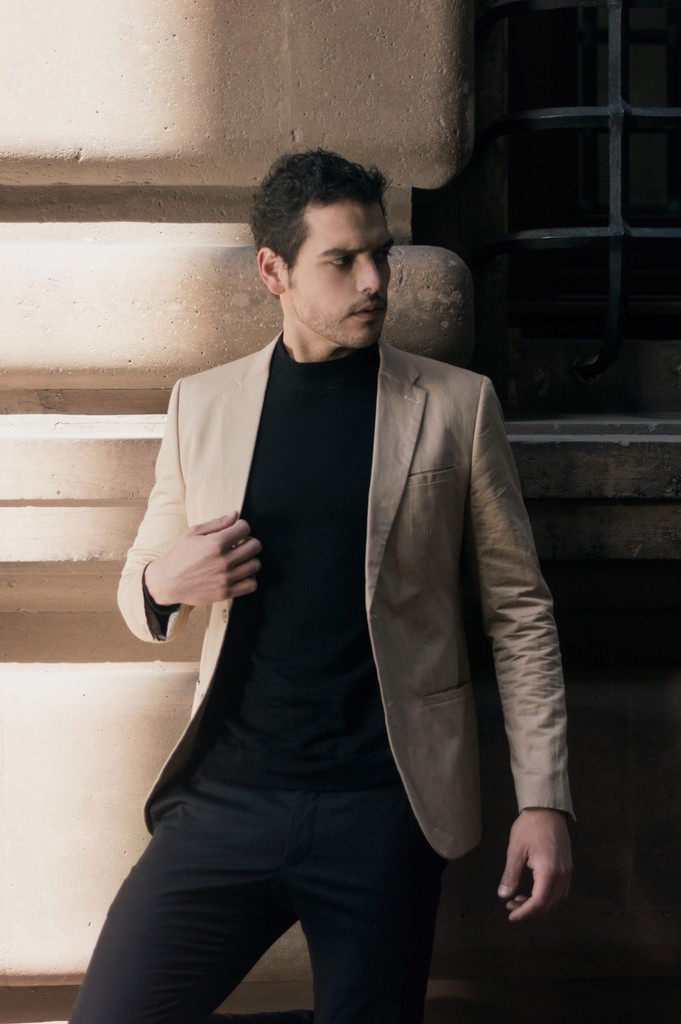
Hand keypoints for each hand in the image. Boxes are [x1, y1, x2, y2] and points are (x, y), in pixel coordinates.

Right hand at [144, 512, 261, 606]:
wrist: (166, 582)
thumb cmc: (179, 555)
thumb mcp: (193, 533)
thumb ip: (217, 523)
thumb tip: (235, 514)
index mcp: (215, 543)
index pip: (245, 529)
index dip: (241, 527)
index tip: (236, 531)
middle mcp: (223, 561)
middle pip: (255, 546)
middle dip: (249, 541)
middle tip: (239, 544)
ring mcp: (226, 578)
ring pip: (255, 565)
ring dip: (249, 559)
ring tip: (239, 559)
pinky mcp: (225, 593)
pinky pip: (251, 585)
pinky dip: (249, 578)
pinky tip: (239, 573)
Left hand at [497, 808, 571, 921]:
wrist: (547, 809)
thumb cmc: (529, 827)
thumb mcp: (515, 850)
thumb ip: (511, 875)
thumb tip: (503, 896)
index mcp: (548, 871)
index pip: (538, 902)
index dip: (525, 913)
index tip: (511, 915)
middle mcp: (562, 874)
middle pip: (548, 904)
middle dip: (529, 909)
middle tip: (511, 905)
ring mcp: (567, 870)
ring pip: (556, 899)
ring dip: (538, 904)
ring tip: (519, 898)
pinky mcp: (567, 866)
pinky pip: (560, 890)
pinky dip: (547, 895)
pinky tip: (533, 890)